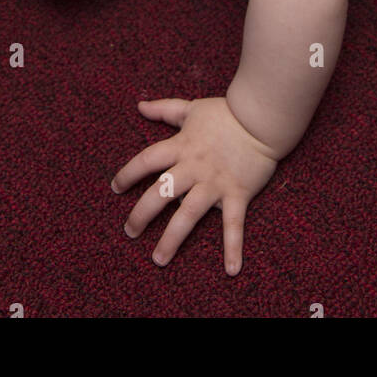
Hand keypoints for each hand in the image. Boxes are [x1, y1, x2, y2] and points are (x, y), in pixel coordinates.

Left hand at [110, 95, 279, 275]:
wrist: (261, 119)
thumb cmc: (226, 113)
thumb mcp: (191, 109)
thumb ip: (164, 109)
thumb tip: (140, 105)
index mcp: (181, 146)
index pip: (146, 161)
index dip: (128, 174)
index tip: (116, 188)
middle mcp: (193, 168)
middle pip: (161, 193)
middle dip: (142, 214)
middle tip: (130, 231)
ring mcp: (214, 183)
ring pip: (188, 214)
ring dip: (172, 238)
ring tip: (158, 259)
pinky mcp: (237, 194)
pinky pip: (234, 224)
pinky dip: (233, 247)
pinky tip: (231, 270)